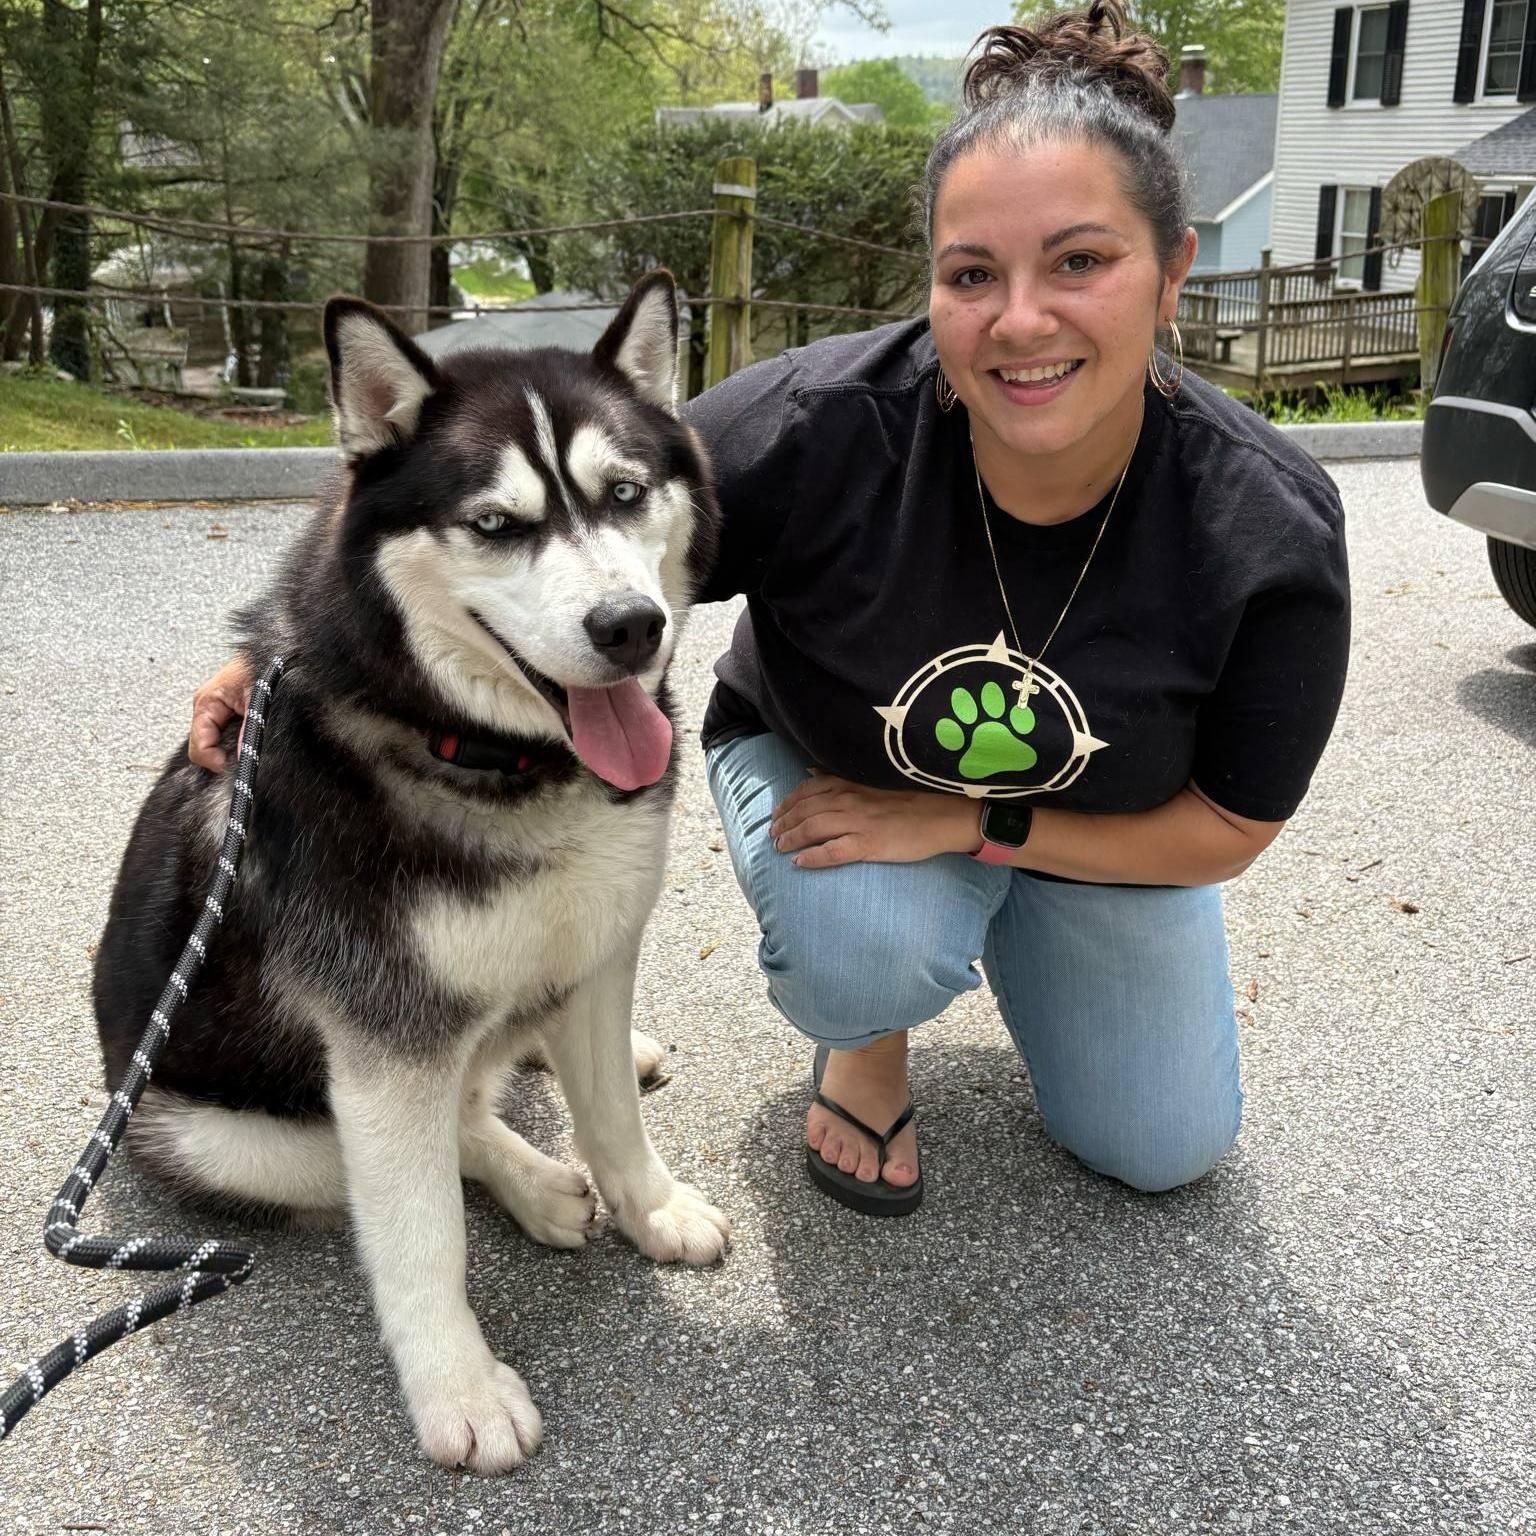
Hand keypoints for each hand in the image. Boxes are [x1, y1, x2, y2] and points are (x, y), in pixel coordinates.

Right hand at [188, 655, 253, 771]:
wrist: (276, 652)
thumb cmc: (264, 665)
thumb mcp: (258, 698)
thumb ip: (251, 729)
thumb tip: (244, 758)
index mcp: (206, 702)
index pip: (199, 748)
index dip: (217, 762)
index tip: (238, 767)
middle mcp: (206, 706)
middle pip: (204, 748)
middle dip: (225, 756)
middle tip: (249, 756)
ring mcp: (214, 709)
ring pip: (214, 743)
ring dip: (231, 749)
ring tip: (252, 744)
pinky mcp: (225, 711)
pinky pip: (224, 734)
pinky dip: (236, 741)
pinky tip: (250, 738)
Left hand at [770, 773, 982, 868]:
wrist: (946, 814)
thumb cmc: (914, 796)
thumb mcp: (874, 780)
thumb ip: (842, 777)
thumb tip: (811, 771)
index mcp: (852, 783)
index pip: (808, 790)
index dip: (788, 802)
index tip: (777, 813)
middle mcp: (850, 799)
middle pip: (805, 811)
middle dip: (784, 823)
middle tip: (772, 834)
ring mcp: (858, 822)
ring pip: (812, 829)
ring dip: (791, 839)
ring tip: (779, 848)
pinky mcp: (868, 845)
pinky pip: (832, 853)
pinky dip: (812, 858)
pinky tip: (800, 863)